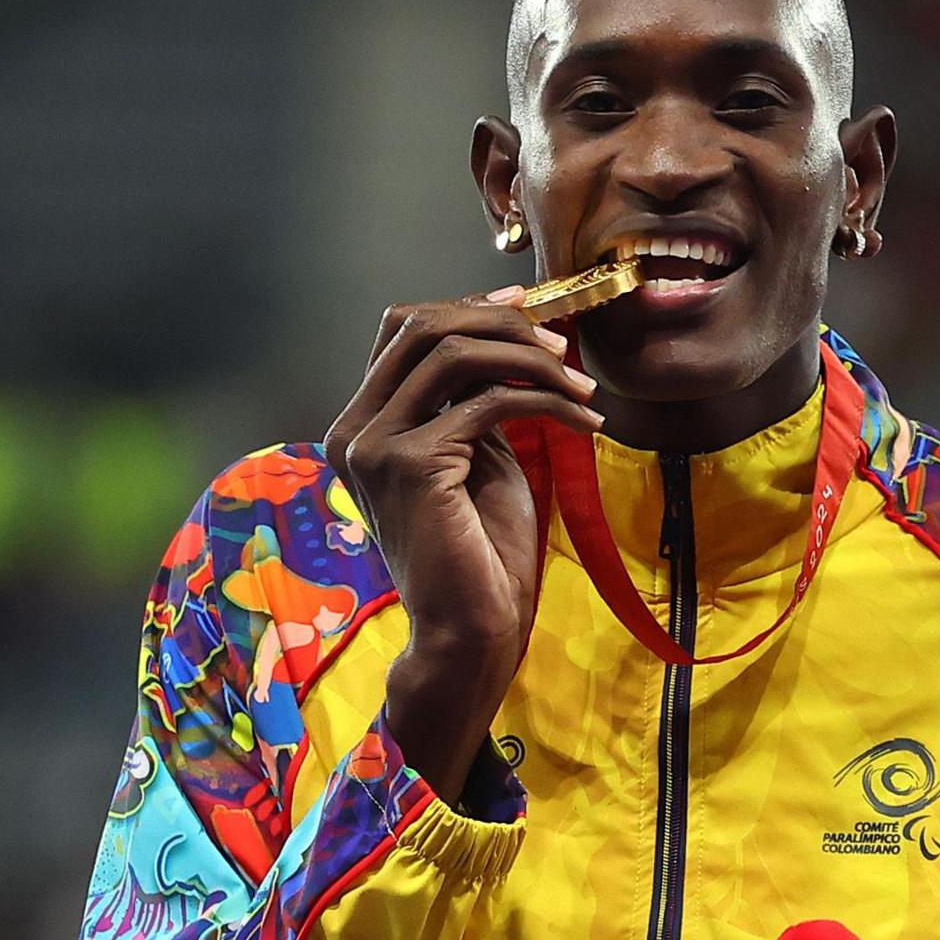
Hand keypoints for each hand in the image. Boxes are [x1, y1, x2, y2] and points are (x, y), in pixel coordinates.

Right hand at [324, 289, 603, 794]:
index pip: (403, 328)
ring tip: (583, 384)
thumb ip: (476, 402)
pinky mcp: (409, 465)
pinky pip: (488, 402)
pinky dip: (546, 402)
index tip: (535, 313)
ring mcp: (373, 444)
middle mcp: (353, 428)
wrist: (471, 630)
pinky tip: (586, 421)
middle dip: (504, 324)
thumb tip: (510, 340)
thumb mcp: (479, 459)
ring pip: (453, 352)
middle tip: (566, 348)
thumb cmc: (482, 555)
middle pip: (421, 325)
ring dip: (532, 359)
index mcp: (363, 424)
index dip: (471, 308)